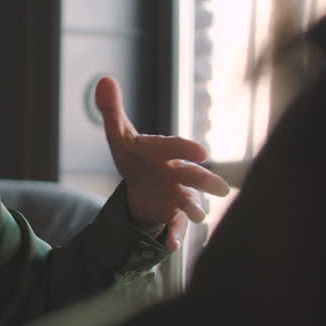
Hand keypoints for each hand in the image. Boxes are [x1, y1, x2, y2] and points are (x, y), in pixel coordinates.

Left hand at [95, 76, 230, 250]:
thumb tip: (104, 79)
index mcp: (161, 152)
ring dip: (195, 209)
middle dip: (203, 180)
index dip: (183, 148)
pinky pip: (175, 229)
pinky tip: (169, 246)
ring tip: (201, 217)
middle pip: (192, 176)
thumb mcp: (120, 135)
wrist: (144, 185)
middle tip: (221, 187)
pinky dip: (174, 237)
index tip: (199, 152)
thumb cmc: (136, 156)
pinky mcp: (171, 217)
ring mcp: (175, 196)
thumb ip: (111, 110)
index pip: (171, 147)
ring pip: (189, 203)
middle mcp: (175, 173)